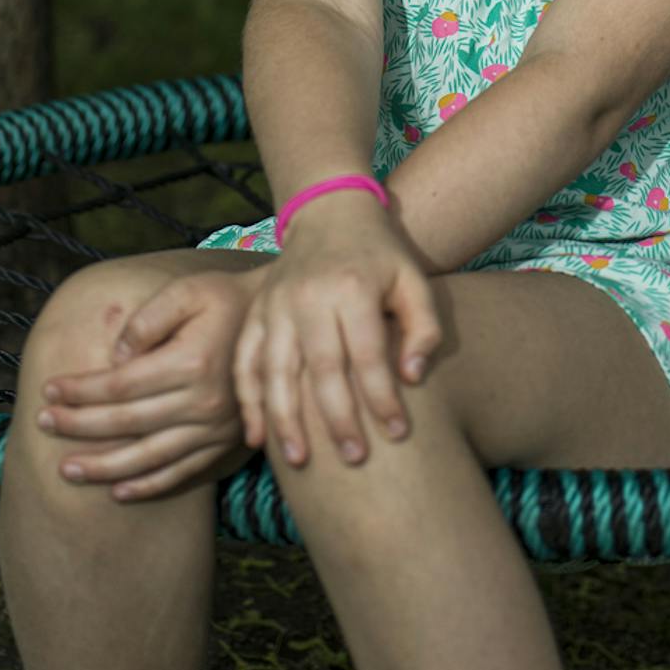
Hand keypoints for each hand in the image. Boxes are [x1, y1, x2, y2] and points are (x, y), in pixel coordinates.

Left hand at [38, 269, 257, 500]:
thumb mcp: (187, 290)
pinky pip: (181, 475)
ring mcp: (215, 430)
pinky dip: (148, 487)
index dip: (81, 390)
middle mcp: (203, 403)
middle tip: (43, 425)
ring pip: (149, 459)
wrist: (275, 322)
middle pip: (127, 424)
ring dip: (104, 469)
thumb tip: (115, 356)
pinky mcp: (225, 445)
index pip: (121, 385)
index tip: (48, 389)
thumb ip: (148, 317)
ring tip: (66, 470)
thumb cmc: (224, 298)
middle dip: (79, 426)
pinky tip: (118, 492)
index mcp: (191, 362)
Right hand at [234, 202, 442, 470]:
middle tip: (353, 458)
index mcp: (351, 287)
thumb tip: (412, 377)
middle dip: (337, 419)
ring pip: (275, 370)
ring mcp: (276, 304)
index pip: (367, 355)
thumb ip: (423, 327)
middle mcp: (308, 296)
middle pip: (320, 368)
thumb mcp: (413, 279)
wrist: (329, 209)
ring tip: (300, 461)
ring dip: (285, 419)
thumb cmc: (380, 253)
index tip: (397, 434)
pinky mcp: (257, 310)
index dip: (382, 398)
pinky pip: (245, 360)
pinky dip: (248, 400)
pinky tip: (257, 437)